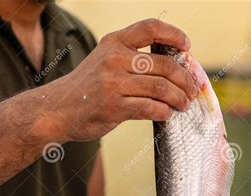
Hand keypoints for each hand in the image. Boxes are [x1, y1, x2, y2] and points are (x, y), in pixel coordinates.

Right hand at [53, 19, 197, 141]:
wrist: (58, 109)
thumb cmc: (88, 86)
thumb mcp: (105, 60)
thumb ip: (133, 59)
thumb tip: (173, 67)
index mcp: (114, 42)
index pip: (150, 28)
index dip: (174, 35)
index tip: (187, 47)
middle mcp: (114, 59)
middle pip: (164, 65)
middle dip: (185, 79)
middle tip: (192, 90)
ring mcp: (114, 84)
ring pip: (161, 88)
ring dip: (179, 98)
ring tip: (184, 104)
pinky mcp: (114, 107)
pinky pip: (151, 108)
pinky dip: (164, 112)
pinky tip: (167, 113)